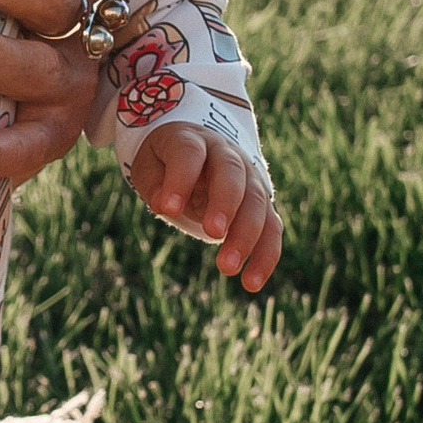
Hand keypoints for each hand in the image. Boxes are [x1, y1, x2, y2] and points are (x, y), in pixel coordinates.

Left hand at [132, 124, 283, 291]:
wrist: (202, 150)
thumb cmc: (167, 161)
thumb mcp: (150, 165)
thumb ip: (155, 183)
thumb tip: (163, 205)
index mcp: (192, 140)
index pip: (189, 153)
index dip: (181, 178)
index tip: (167, 208)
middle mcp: (226, 154)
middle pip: (233, 175)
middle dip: (225, 204)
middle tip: (212, 233)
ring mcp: (249, 178)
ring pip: (258, 202)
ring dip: (247, 236)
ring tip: (227, 269)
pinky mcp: (262, 203)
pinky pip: (271, 227)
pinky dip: (265, 255)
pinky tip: (252, 282)